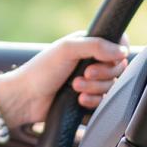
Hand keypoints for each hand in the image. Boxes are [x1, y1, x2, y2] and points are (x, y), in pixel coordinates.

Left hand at [0, 33, 128, 127]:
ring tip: (75, 87)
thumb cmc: (40, 71)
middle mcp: (90, 62)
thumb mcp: (67, 50)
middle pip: (117, 68)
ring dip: (95, 88)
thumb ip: (96, 46)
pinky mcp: (87, 100)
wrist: (25, 99)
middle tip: (85, 74)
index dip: (117, 54)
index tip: (106, 59)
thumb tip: (121, 51)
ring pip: (111, 86)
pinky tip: (79, 100)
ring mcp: (89, 82)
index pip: (117, 44)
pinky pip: (103, 102)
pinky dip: (93, 101)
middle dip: (102, 74)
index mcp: (87, 45)